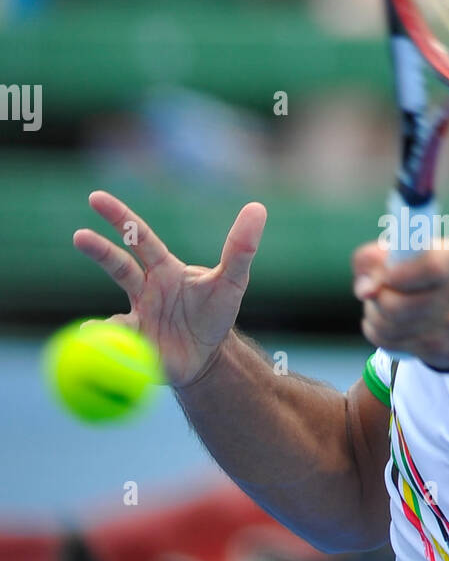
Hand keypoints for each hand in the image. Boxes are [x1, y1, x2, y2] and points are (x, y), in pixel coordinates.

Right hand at [72, 190, 265, 387]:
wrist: (208, 357)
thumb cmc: (215, 314)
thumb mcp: (232, 281)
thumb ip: (241, 248)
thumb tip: (257, 207)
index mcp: (164, 269)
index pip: (139, 238)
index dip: (119, 218)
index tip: (96, 199)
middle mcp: (144, 290)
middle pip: (118, 265)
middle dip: (99, 250)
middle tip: (80, 236)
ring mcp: (137, 318)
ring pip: (114, 317)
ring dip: (102, 326)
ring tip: (95, 329)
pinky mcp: (137, 348)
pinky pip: (120, 349)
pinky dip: (114, 356)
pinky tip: (112, 362)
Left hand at [352, 240, 448, 369]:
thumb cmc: (426, 275)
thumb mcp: (409, 253)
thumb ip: (376, 258)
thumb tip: (365, 289)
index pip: (429, 268)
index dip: (398, 275)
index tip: (385, 276)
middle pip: (396, 306)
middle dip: (375, 298)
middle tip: (375, 291)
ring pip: (388, 327)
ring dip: (372, 314)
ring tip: (377, 305)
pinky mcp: (439, 349)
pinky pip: (389, 343)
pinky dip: (376, 331)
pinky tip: (382, 322)